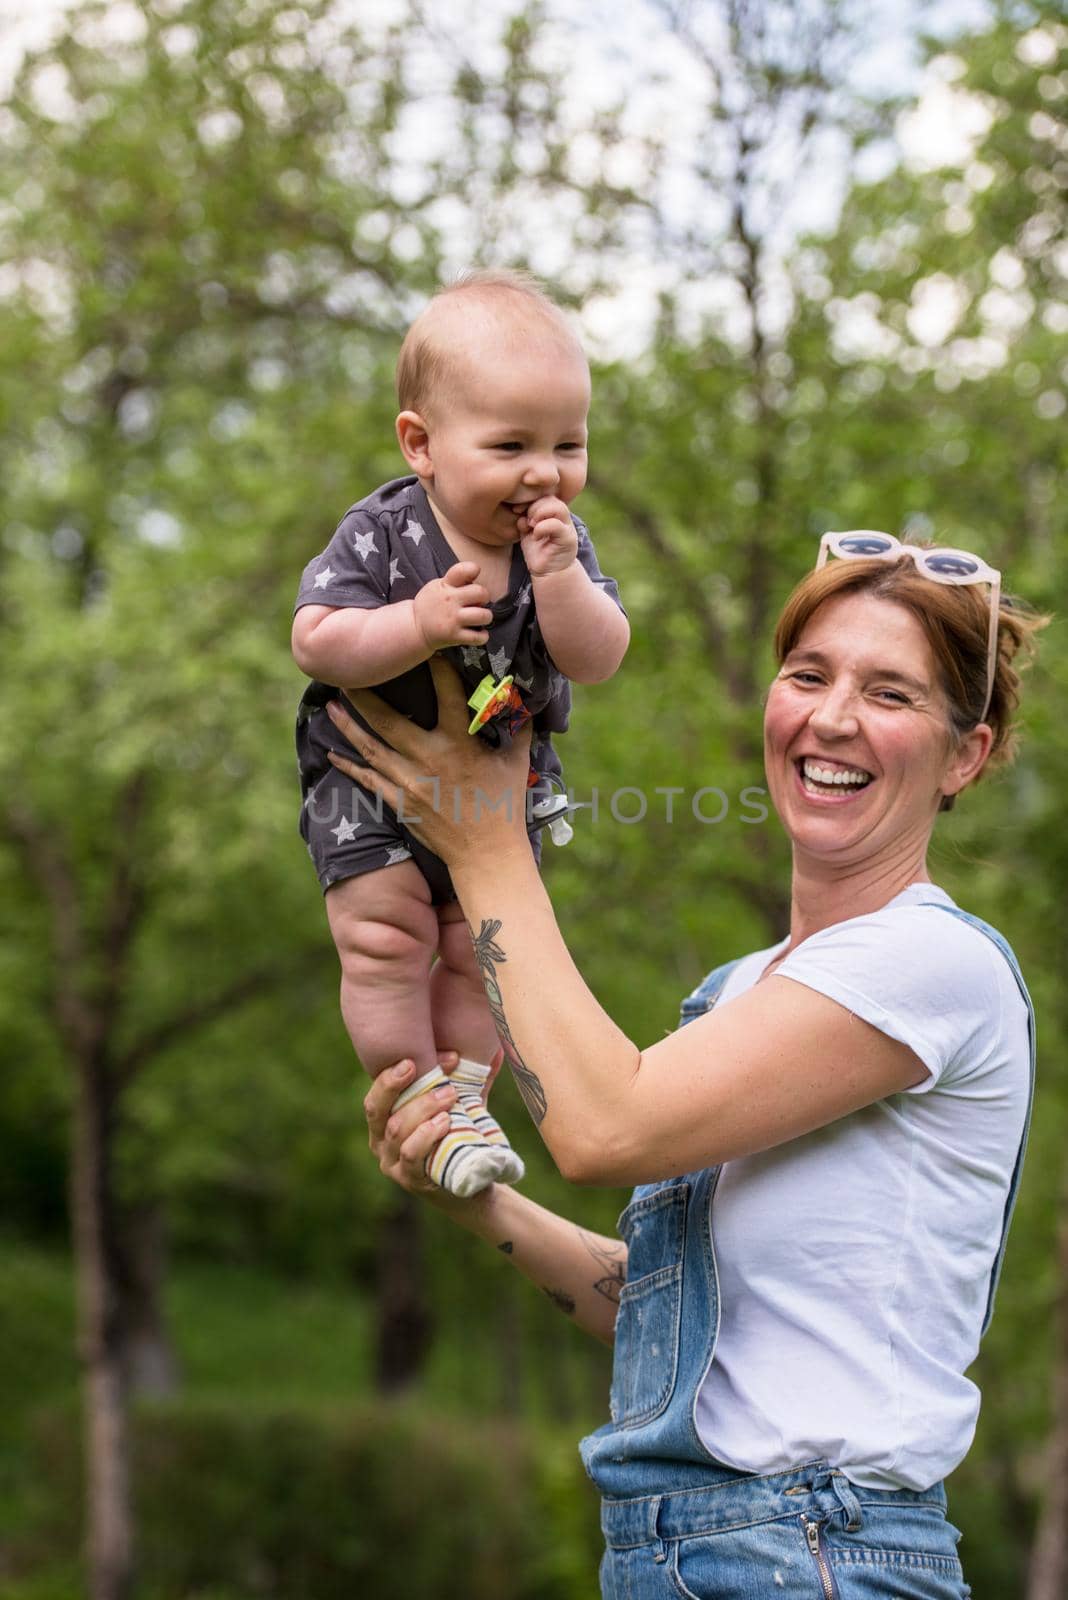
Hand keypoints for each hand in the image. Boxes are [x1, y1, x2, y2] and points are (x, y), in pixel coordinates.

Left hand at [325, 656, 531, 865]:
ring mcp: (410, 782)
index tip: (424, 648)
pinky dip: (349, 766)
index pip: (447, 695)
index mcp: (460, 744)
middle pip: (388, 720)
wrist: (486, 854)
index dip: (437, 667)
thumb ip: (518, 727)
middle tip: (346, 673)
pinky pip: (367, 780)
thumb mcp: (516, 762)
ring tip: (330, 705)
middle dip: (364, 695)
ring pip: (370, 747)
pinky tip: (332, 754)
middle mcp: (429, 758)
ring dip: (347, 726)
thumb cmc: (505, 806)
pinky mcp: (400, 802)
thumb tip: (523, 697)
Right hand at [364, 1052, 503, 1210]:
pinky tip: (444, 1123)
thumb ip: (473, 1081)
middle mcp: (380, 1142)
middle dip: (399, 1086)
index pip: (377, 1092)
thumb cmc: (462, 1140)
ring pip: (395, 1129)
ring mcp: (393, 1163)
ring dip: (422, 1108)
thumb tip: (495, 1050)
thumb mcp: (463, 1107)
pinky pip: (410, 1154)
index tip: (423, 1058)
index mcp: (385, 1120)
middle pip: (376, 1109)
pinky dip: (425, 1135)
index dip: (394, 1073)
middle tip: (436, 1073)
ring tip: (450, 1095)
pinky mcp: (409, 1180)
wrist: (477, 1187)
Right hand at [413, 562, 492, 649]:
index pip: (463, 570)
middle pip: (481, 593)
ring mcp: (452, 620)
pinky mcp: (454, 636)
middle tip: (478, 602)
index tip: (474, 575)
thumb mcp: (438, 585)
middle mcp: (449, 601)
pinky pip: (478, 637)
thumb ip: (456, 579)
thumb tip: (477, 572)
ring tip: (480, 618)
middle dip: (484, 597)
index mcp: (445, 585)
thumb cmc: (432, 604)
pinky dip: (482, 636)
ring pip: (483, 616)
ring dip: (486, 617)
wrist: (415, 627)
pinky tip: (478, 632)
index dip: (473, 569)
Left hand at [518, 498, 577, 575]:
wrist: (548, 572)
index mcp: (553, 511)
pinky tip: (535, 536)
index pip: (544, 494)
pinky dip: (542, 527)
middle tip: (526, 521)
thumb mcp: (527, 530)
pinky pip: (556, 525)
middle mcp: (563, 517)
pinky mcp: (568, 539)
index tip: (517, 510)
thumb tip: (518, 509)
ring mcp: (568, 527)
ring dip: (539, 514)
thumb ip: (524, 517)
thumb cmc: (536, 550)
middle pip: (551, 498)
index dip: (530, 498)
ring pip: (558, 507)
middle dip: (534, 507)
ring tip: (531, 526)